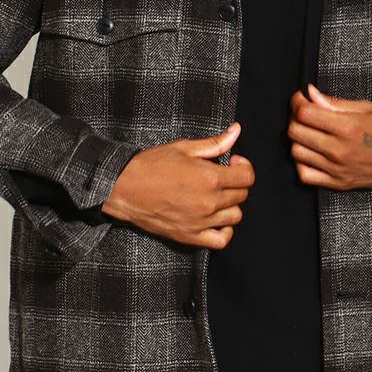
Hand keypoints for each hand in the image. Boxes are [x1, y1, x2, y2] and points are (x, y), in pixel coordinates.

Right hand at [100, 123, 254, 248]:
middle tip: (221, 176)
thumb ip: (215, 143)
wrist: (124, 187)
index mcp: (210, 178)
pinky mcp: (190, 236)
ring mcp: (201, 221)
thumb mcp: (184, 148)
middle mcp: (209, 202)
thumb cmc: (151, 165)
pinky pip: (221, 240)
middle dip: (235, 183)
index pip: (247, 176)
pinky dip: (224, 231)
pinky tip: (216, 218)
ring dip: (230, 204)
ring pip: (235, 216)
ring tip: (215, 195)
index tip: (233, 162)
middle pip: (242, 195)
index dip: (243, 166)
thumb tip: (236, 130)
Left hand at [287, 84, 371, 189]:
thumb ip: (335, 102)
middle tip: (305, 113)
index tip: (301, 98)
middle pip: (295, 132)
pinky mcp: (338, 183)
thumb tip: (310, 93)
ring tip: (309, 132)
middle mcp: (340, 150)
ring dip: (297, 139)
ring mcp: (337, 169)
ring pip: (296, 152)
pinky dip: (301, 163)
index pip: (304, 113)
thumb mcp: (367, 108)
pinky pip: (305, 175)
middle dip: (295, 118)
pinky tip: (311, 153)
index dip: (297, 102)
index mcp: (348, 127)